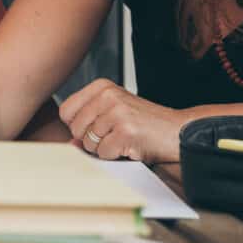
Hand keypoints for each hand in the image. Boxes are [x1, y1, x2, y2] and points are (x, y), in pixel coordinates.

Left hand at [59, 78, 187, 162]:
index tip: (95, 126)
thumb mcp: (113, 114)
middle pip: (75, 129)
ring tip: (123, 139)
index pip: (66, 110)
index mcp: (102, 86)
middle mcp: (108, 95)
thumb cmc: (145, 123)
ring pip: (88, 143)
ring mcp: (117, 112)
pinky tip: (129, 146)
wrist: (177, 131)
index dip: (77, 126)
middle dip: (90, 140)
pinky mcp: (125, 131)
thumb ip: (88, 124)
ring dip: (104, 148)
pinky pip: (103, 153)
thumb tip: (69, 143)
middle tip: (113, 135)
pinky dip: (115, 155)